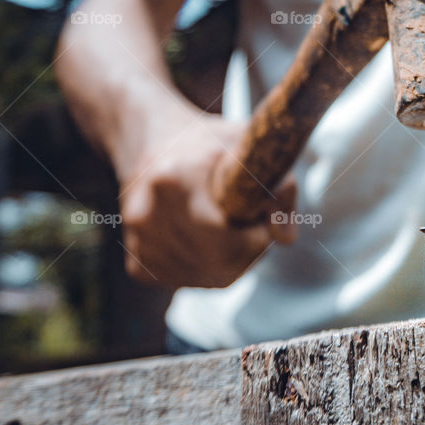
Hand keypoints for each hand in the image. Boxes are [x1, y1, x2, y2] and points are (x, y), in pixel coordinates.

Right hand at [118, 113, 298, 288]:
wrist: (151, 143)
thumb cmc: (207, 143)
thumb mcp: (247, 147)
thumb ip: (277, 186)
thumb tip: (287, 238)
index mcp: (172, 179)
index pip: (226, 237)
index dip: (257, 234)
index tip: (262, 214)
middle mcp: (147, 214)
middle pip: (219, 262)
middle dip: (248, 249)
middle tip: (253, 221)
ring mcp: (139, 243)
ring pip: (207, 277)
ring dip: (230, 259)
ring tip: (227, 224)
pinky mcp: (137, 265)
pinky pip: (189, 281)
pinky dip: (207, 267)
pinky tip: (205, 237)